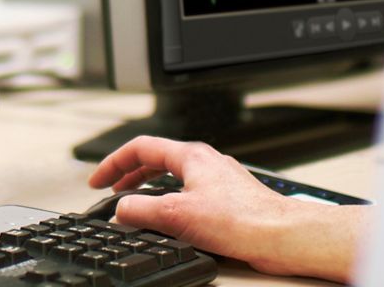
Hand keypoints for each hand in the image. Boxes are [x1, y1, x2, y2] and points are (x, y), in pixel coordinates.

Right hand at [87, 135, 369, 282]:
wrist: (284, 237)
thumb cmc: (244, 221)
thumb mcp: (179, 216)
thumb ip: (142, 211)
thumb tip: (120, 209)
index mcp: (190, 155)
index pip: (140, 147)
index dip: (113, 163)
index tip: (99, 179)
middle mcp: (205, 160)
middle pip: (156, 158)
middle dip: (130, 173)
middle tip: (113, 189)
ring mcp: (219, 177)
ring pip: (174, 174)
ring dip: (150, 186)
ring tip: (138, 203)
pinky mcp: (230, 197)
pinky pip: (191, 190)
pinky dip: (172, 198)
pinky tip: (174, 218)